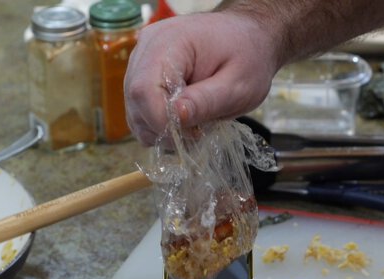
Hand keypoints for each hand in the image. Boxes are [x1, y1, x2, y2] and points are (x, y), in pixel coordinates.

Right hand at [123, 12, 280, 144]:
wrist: (248, 37)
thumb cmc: (248, 56)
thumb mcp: (238, 84)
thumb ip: (207, 101)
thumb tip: (176, 116)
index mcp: (170, 41)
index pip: (144, 88)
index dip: (160, 121)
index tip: (192, 135)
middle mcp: (148, 46)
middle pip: (136, 100)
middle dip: (163, 128)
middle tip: (198, 133)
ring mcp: (142, 58)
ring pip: (134, 108)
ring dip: (161, 128)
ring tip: (194, 126)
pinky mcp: (143, 72)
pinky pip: (140, 107)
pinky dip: (159, 122)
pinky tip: (185, 119)